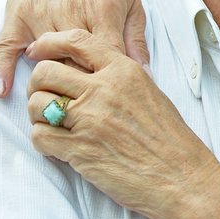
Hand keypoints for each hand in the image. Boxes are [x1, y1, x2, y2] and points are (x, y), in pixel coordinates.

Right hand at [0, 0, 148, 97]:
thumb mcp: (132, 3)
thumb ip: (136, 40)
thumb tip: (146, 75)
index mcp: (102, 10)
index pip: (104, 57)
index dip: (107, 81)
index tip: (112, 99)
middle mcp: (69, 11)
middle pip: (72, 62)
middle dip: (80, 84)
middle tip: (86, 103)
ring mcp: (41, 12)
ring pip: (44, 57)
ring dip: (50, 80)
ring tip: (58, 99)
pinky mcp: (18, 12)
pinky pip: (4, 45)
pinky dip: (0, 69)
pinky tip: (0, 91)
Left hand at [26, 29, 217, 218]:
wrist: (182, 177)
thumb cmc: (171, 140)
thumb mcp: (150, 93)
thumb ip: (119, 79)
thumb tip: (91, 73)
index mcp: (124, 71)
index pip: (77, 41)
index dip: (50, 43)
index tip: (37, 51)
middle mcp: (104, 89)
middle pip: (45, 72)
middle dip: (38, 85)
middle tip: (46, 97)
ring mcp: (90, 119)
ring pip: (36, 103)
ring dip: (37, 115)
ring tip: (54, 125)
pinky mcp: (79, 150)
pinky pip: (39, 136)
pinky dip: (43, 142)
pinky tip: (59, 147)